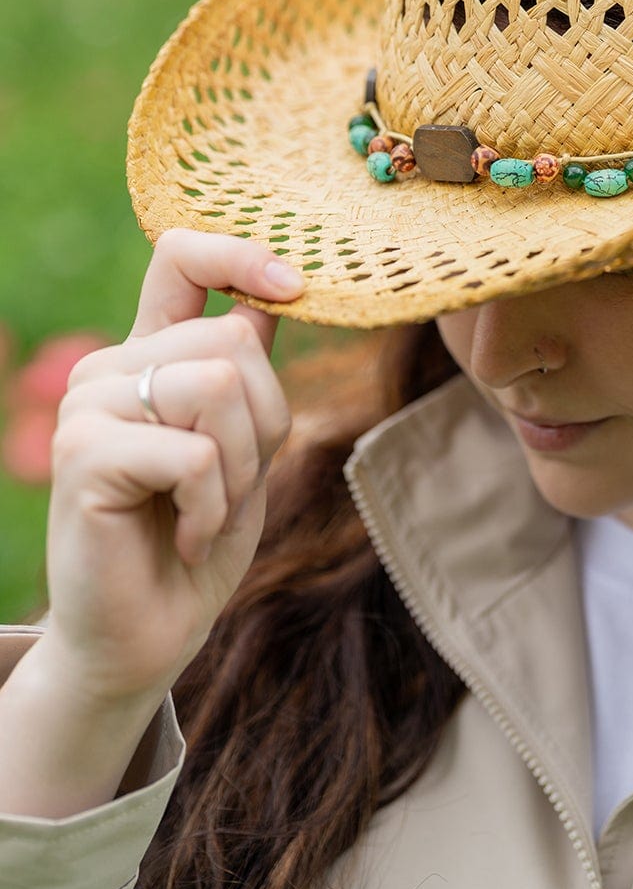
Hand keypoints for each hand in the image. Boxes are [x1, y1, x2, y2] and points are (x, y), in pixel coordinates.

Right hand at [37, 229, 303, 704]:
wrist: (147, 635)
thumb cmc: (198, 536)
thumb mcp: (244, 442)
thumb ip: (247, 372)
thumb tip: (274, 296)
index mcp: (150, 356)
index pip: (181, 257)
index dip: (241, 254)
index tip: (292, 284)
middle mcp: (111, 369)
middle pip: (232, 337)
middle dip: (262, 421)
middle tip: (228, 485)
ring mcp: (89, 407)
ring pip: (217, 385)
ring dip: (239, 466)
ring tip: (203, 510)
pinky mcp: (84, 454)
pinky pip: (195, 452)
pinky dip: (211, 506)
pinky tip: (183, 536)